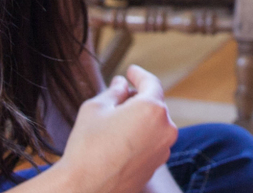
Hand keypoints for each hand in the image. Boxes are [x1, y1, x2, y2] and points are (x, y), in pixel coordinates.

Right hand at [52, 66, 177, 192]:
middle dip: (137, 99)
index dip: (139, 75)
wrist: (86, 187)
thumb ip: (114, 91)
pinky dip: (139, 138)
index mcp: (152, 109)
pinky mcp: (156, 167)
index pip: (151, 83)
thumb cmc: (88, 147)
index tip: (131, 71)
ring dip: (139, 120)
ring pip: (153, 126)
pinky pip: (150, 144)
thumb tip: (122, 85)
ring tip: (114, 124)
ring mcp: (163, 150)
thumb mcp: (96, 108)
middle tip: (117, 97)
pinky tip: (119, 142)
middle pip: (153, 105)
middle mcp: (165, 129)